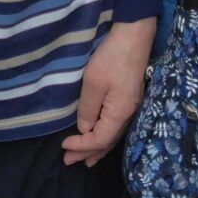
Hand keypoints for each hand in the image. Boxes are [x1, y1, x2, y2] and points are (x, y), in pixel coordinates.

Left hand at [61, 18, 155, 166]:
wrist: (134, 35)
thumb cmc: (112, 58)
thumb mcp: (93, 83)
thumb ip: (88, 109)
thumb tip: (85, 129)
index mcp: (119, 113)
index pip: (99, 139)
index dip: (81, 146)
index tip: (63, 146)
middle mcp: (128, 114)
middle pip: (107, 142)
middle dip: (88, 153)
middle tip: (69, 162)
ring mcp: (131, 106)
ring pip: (113, 135)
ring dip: (97, 148)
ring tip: (85, 161)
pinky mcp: (130, 98)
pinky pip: (116, 125)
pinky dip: (105, 135)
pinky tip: (100, 135)